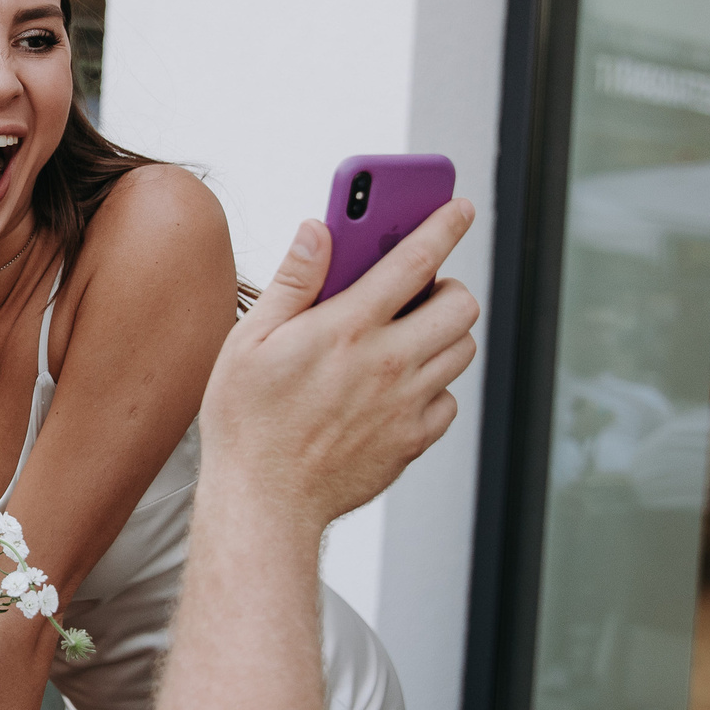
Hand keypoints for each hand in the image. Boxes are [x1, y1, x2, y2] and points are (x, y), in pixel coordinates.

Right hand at [199, 200, 479, 534]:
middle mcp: (388, 363)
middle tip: (417, 292)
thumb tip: (319, 230)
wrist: (264, 503)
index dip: (442, 224)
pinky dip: (432, 386)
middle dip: (446, 287)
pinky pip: (448, 400)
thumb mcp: (248, 341)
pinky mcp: (413, 440)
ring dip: (443, 333)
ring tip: (405, 337)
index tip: (458, 207)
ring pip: (463, 349)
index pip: (414, 259)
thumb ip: (292, 281)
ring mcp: (407, 404)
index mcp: (346, 328)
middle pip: (460, 304)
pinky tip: (395, 388)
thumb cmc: (246, 422)